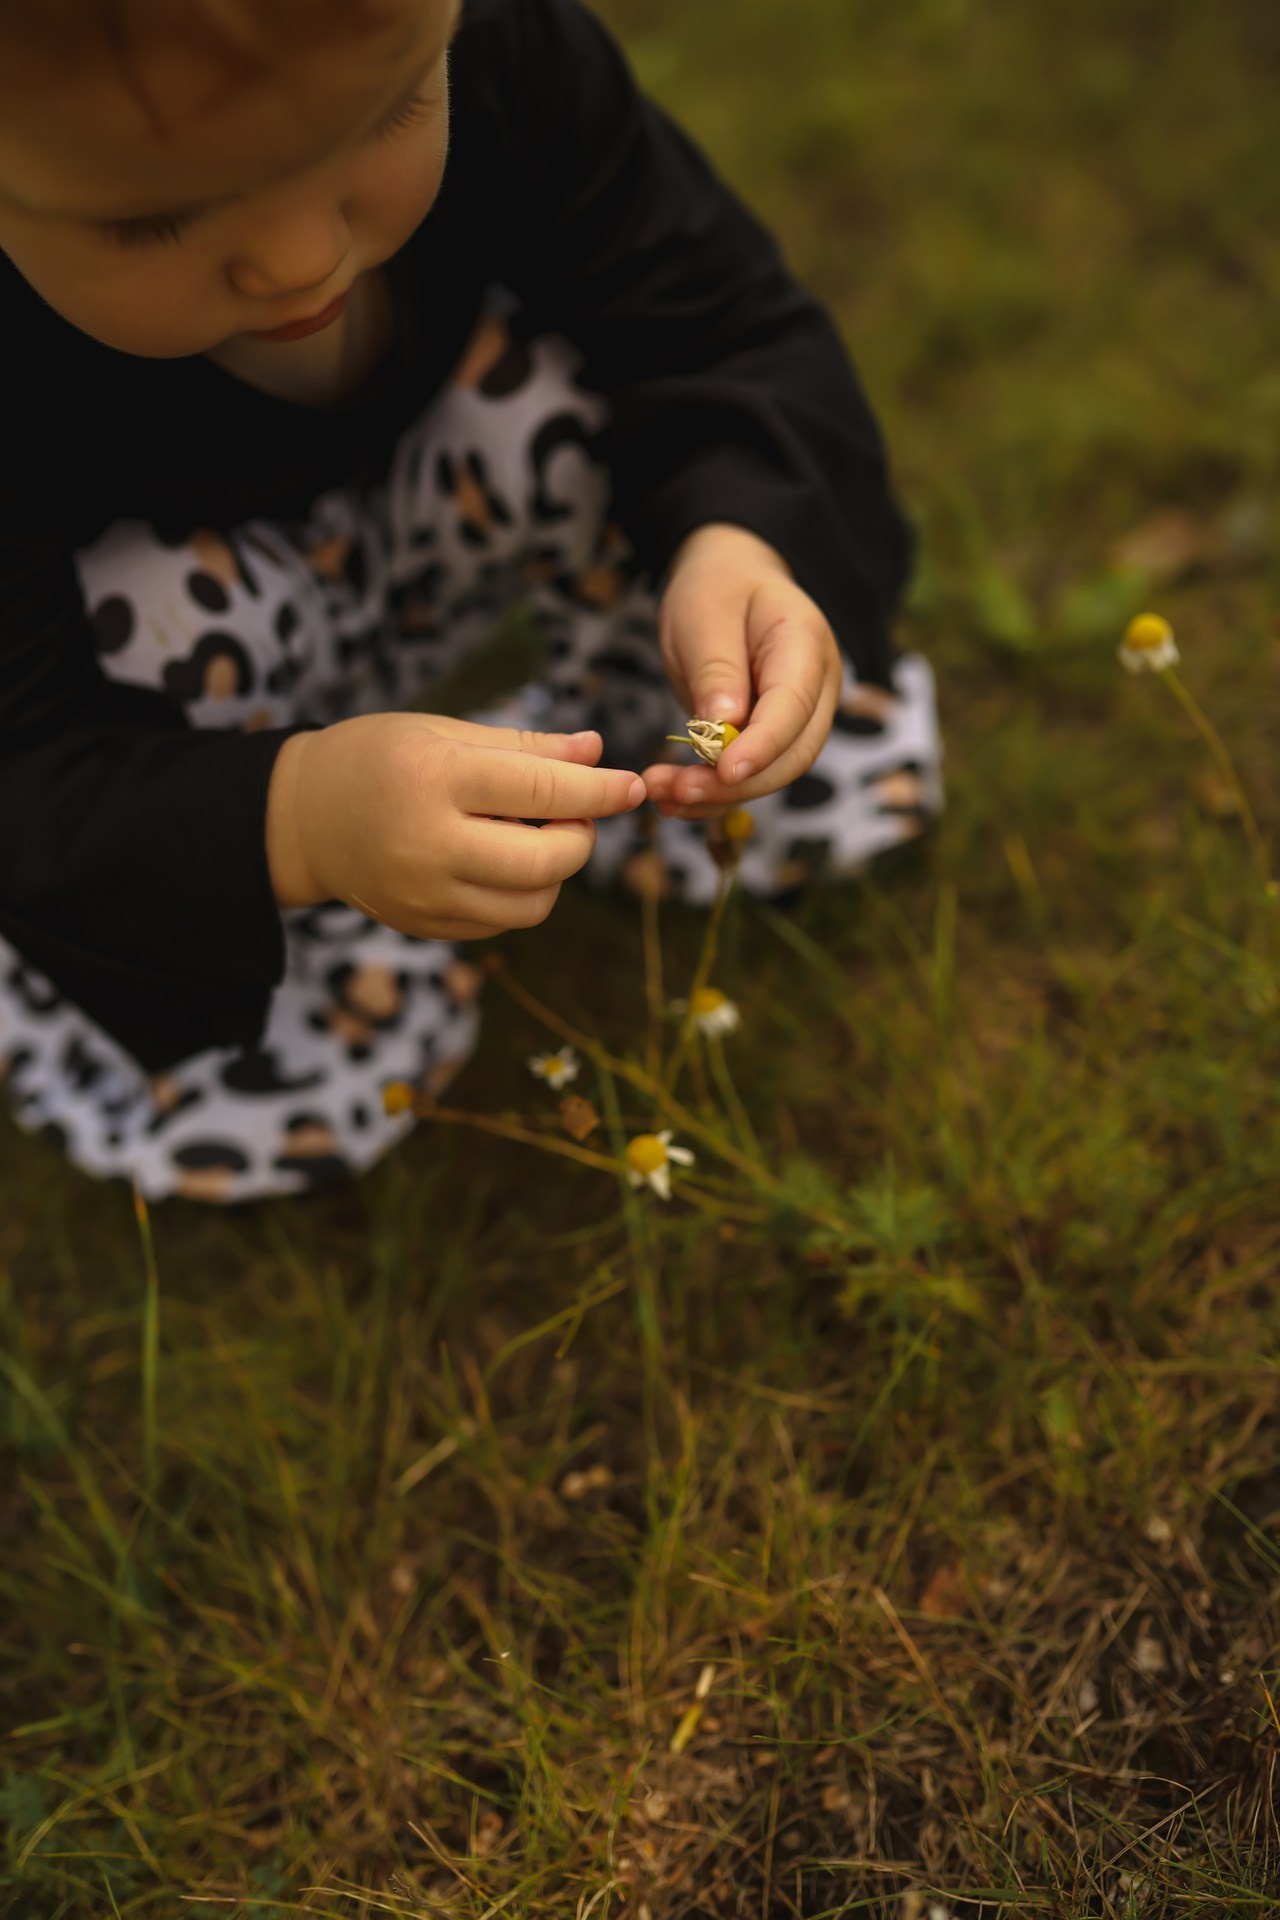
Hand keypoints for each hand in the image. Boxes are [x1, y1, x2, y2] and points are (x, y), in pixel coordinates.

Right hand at [266, 712, 644, 939]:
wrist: (304, 817)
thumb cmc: (379, 757)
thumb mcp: (444, 732)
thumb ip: (524, 747)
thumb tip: (597, 753)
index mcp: (436, 778)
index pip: (545, 790)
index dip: (601, 790)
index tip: (633, 785)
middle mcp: (430, 843)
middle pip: (547, 861)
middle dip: (581, 836)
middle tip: (573, 812)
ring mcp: (425, 894)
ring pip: (532, 905)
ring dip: (555, 872)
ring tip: (534, 835)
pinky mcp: (425, 926)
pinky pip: (501, 924)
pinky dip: (520, 895)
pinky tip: (501, 861)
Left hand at [641, 523, 841, 819]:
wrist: (728, 583)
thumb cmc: (718, 589)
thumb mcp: (705, 614)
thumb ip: (716, 669)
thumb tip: (722, 727)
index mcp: (806, 645)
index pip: (794, 706)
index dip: (763, 745)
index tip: (724, 771)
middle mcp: (816, 689)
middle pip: (792, 753)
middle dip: (736, 782)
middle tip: (677, 791)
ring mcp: (799, 718)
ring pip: (772, 774)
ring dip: (718, 795)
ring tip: (662, 795)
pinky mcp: (772, 739)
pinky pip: (751, 776)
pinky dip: (713, 794)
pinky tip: (674, 798)